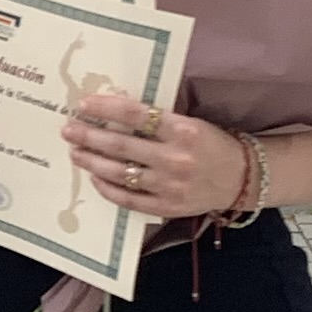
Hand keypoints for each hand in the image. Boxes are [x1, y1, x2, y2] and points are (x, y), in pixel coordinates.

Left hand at [61, 91, 250, 218]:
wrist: (242, 178)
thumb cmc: (212, 145)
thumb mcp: (190, 123)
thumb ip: (157, 121)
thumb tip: (115, 112)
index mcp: (183, 130)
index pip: (136, 115)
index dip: (106, 109)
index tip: (84, 104)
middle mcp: (175, 158)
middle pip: (121, 145)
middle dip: (89, 136)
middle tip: (68, 129)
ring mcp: (169, 185)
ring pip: (119, 173)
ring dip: (92, 161)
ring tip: (75, 152)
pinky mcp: (166, 207)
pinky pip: (128, 199)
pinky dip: (108, 188)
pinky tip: (95, 177)